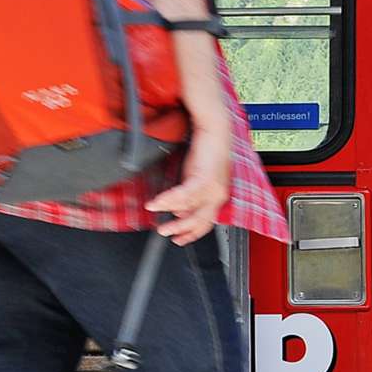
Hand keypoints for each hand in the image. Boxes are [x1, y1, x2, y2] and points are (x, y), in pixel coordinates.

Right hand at [147, 123, 231, 245]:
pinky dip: (167, 200)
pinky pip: (183, 195)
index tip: (179, 240)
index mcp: (217, 197)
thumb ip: (190, 197)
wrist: (215, 132)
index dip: (191, 234)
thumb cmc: (207, 151)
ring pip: (188, 209)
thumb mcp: (196, 179)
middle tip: (165, 232)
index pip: (205, 223)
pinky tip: (157, 202)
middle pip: (199, 221)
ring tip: (154, 212)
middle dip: (180, 229)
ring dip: (169, 212)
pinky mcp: (205, 179)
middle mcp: (217, 196)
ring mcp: (213, 189)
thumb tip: (179, 211)